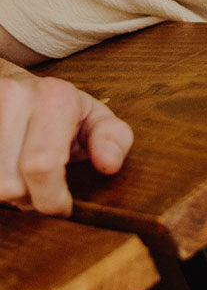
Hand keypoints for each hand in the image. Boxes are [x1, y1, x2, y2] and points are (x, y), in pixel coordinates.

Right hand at [0, 65, 132, 215]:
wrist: (15, 83)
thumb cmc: (59, 108)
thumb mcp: (94, 117)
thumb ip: (112, 138)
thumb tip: (110, 163)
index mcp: (53, 98)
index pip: (43, 165)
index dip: (52, 199)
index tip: (62, 206)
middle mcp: (14, 97)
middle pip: (10, 184)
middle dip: (27, 196)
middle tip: (39, 185)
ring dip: (6, 190)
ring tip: (19, 174)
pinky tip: (6, 168)